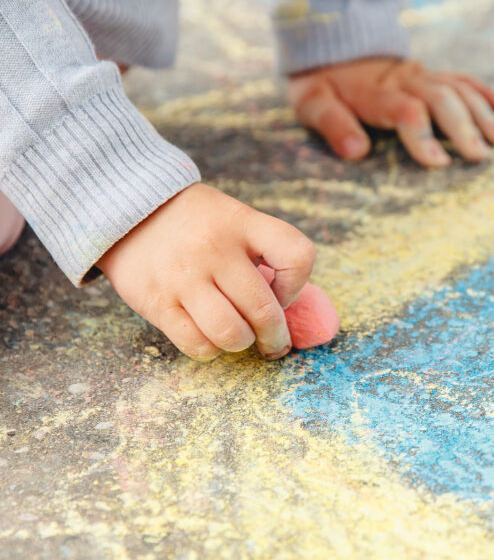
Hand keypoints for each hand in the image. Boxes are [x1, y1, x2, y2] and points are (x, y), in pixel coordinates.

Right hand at [96, 183, 316, 360]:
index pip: (296, 255)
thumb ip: (264, 255)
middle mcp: (215, 248)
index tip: (283, 291)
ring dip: (242, 343)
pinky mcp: (157, 302)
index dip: (298, 284)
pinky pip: (197, 344)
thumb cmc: (199, 224)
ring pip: (231, 334)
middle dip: (275, 335)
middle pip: (264, 309)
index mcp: (242, 222)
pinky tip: (211, 337)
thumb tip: (295, 313)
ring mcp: (184, 277)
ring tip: (240, 337)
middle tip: (274, 342)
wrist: (129, 210)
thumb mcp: (236, 220)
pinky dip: (211, 349)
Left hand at [288, 57, 493, 166]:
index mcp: (375, 92)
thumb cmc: (322, 82)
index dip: (423, 136)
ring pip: (459, 89)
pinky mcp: (433, 73)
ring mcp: (423, 75)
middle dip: (463, 128)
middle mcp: (405, 80)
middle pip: (442, 99)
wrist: (333, 42)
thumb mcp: (312, 101)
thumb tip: (357, 151)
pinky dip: (487, 92)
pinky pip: (464, 78)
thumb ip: (332, 123)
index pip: (406, 111)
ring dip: (483, 114)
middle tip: (479, 157)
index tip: (439, 163)